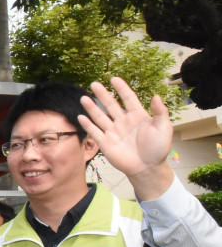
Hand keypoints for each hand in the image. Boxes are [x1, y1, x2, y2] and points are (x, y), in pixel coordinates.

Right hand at [79, 77, 174, 199]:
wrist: (147, 168)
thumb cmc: (158, 149)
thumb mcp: (164, 128)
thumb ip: (160, 112)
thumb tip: (156, 96)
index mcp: (138, 116)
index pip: (128, 98)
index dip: (121, 88)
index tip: (114, 79)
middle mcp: (123, 122)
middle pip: (111, 105)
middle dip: (102, 94)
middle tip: (94, 84)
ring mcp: (113, 132)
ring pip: (100, 117)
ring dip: (91, 108)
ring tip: (84, 98)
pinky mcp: (106, 143)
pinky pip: (94, 132)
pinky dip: (87, 125)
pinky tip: (81, 117)